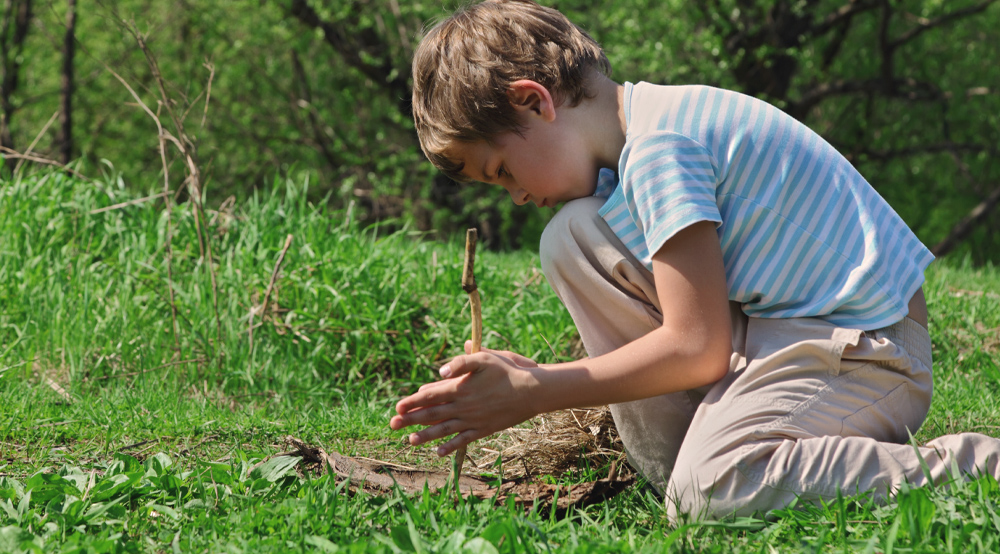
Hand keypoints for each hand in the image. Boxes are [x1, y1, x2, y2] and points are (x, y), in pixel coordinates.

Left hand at [389, 344, 539, 455]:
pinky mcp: (483, 429)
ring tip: (410, 441)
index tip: (398, 407)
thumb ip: (461, 362)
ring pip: (444, 430)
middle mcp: (463, 406)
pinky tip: (439, 452)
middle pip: (432, 414)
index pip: (430, 396)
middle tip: (393, 425)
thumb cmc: (507, 371)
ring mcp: (472, 420)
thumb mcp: (485, 358)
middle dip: (411, 420)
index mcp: (460, 388)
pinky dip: (450, 446)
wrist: (530, 391)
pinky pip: (463, 440)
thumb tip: (440, 372)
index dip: (413, 402)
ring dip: (425, 436)